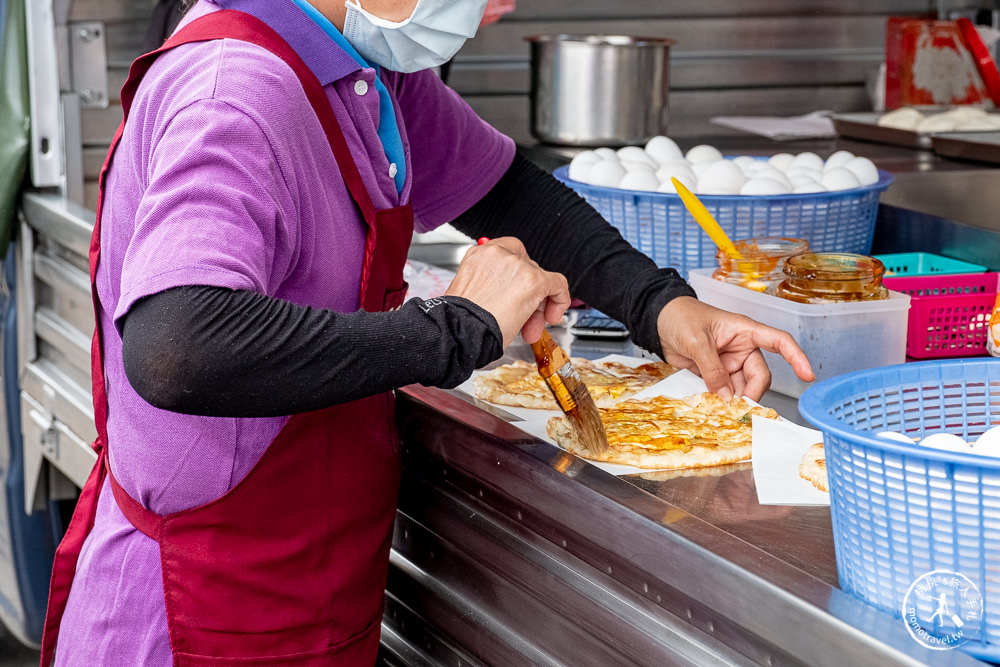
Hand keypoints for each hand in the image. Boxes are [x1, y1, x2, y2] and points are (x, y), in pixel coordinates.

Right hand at [445, 237, 570, 347]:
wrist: (460, 332)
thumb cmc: (462, 321)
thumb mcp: (472, 293)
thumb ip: (491, 284)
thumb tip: (510, 294)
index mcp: (478, 256)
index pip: (508, 255)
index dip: (516, 277)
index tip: (516, 294)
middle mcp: (496, 254)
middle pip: (526, 269)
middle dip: (529, 295)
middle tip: (525, 317)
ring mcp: (516, 265)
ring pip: (540, 279)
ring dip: (539, 304)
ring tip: (531, 327)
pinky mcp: (532, 280)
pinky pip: (557, 283)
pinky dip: (560, 299)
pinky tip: (553, 314)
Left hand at [656, 296, 813, 400]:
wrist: (659, 322)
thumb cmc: (681, 317)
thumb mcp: (697, 341)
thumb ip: (712, 369)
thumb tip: (727, 397)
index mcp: (745, 331)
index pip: (778, 342)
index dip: (795, 357)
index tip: (807, 375)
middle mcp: (742, 348)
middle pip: (759, 376)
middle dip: (752, 393)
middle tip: (739, 409)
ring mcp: (730, 363)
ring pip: (743, 388)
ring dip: (736, 401)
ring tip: (723, 410)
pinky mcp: (716, 374)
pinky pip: (725, 391)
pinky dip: (722, 401)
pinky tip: (716, 408)